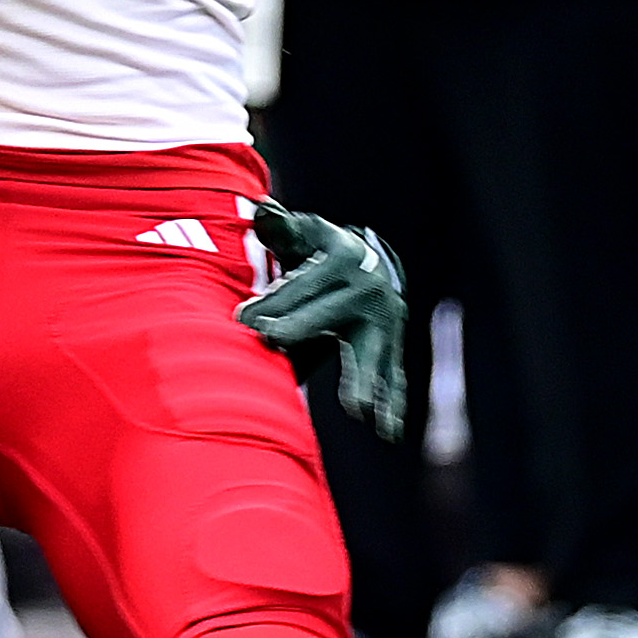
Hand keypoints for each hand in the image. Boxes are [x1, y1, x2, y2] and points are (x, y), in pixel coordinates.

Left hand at [238, 200, 406, 441]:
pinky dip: (391, 400)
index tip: (243, 319)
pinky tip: (388, 429)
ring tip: (359, 411)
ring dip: (365, 381)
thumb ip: (279, 227)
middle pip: (329, 314)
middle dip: (298, 329)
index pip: (300, 284)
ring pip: (371, 350)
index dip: (271, 300)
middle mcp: (367, 288)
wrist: (369, 260)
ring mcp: (385, 319)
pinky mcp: (392, 343)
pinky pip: (393, 373)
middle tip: (272, 342)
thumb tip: (263, 208)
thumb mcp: (302, 233)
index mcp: (341, 259)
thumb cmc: (319, 249)